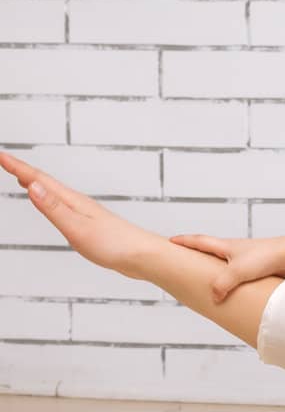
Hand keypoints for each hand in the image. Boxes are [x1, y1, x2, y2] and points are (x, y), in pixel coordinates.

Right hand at [0, 151, 161, 274]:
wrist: (144, 256)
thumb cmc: (115, 244)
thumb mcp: (77, 227)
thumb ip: (54, 208)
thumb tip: (32, 185)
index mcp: (72, 201)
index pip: (39, 180)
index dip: (17, 167)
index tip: (0, 155)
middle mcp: (78, 203)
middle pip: (45, 182)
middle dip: (22, 170)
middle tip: (4, 160)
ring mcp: (84, 212)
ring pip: (54, 193)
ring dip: (35, 182)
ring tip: (21, 176)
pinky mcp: (90, 224)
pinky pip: (62, 205)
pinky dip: (49, 198)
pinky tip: (51, 203)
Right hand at [168, 234, 284, 302]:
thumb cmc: (264, 257)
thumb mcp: (237, 271)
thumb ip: (222, 284)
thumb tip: (213, 297)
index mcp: (225, 246)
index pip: (199, 241)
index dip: (184, 242)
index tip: (171, 241)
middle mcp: (234, 250)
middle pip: (210, 250)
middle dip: (197, 253)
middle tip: (184, 257)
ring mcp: (246, 257)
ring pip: (225, 262)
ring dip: (215, 268)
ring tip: (206, 277)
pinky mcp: (257, 266)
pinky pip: (239, 272)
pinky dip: (231, 278)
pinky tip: (233, 288)